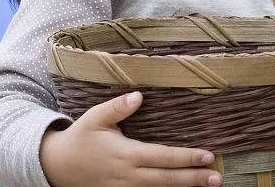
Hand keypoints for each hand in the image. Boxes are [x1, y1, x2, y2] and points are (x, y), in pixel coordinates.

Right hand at [40, 92, 221, 186]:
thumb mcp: (95, 117)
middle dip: (193, 178)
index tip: (208, 155)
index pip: (162, 157)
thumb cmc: (80, 137)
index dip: (186, 157)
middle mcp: (128, 176)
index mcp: (126, 154)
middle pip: (166, 180)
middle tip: (217, 177)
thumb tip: (139, 96)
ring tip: (207, 184)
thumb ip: (118, 106)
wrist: (57, 166)